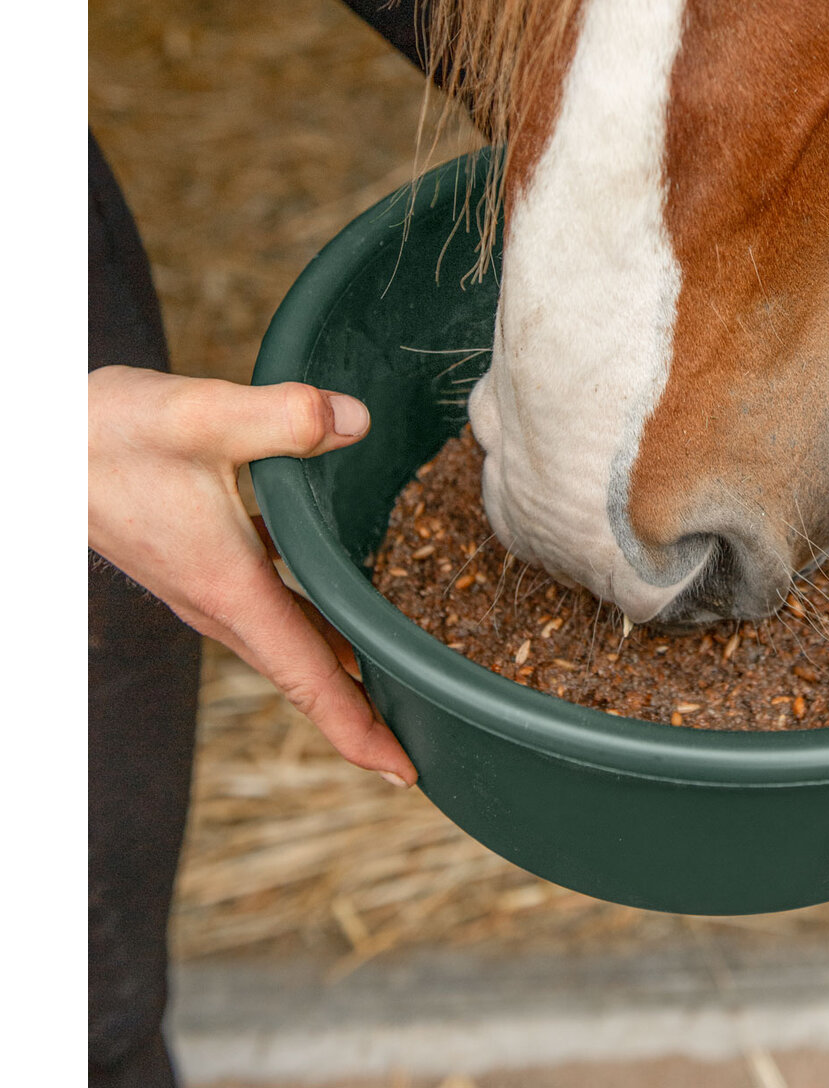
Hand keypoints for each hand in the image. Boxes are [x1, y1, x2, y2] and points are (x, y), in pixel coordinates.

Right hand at [88, 365, 416, 786]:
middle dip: (363, 709)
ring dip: (339, 661)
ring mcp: (206, 585)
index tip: (407, 771)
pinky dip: (312, 613)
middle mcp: (218, 601)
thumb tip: (358, 422)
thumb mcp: (202, 415)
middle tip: (428, 734)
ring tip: (397, 670)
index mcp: (228, 587)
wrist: (43, 444)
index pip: (305, 677)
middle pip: (304, 672)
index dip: (358, 727)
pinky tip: (341, 588)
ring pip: (288, 637)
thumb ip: (285, 417)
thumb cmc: (108, 435)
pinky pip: (271, 603)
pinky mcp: (200, 559)